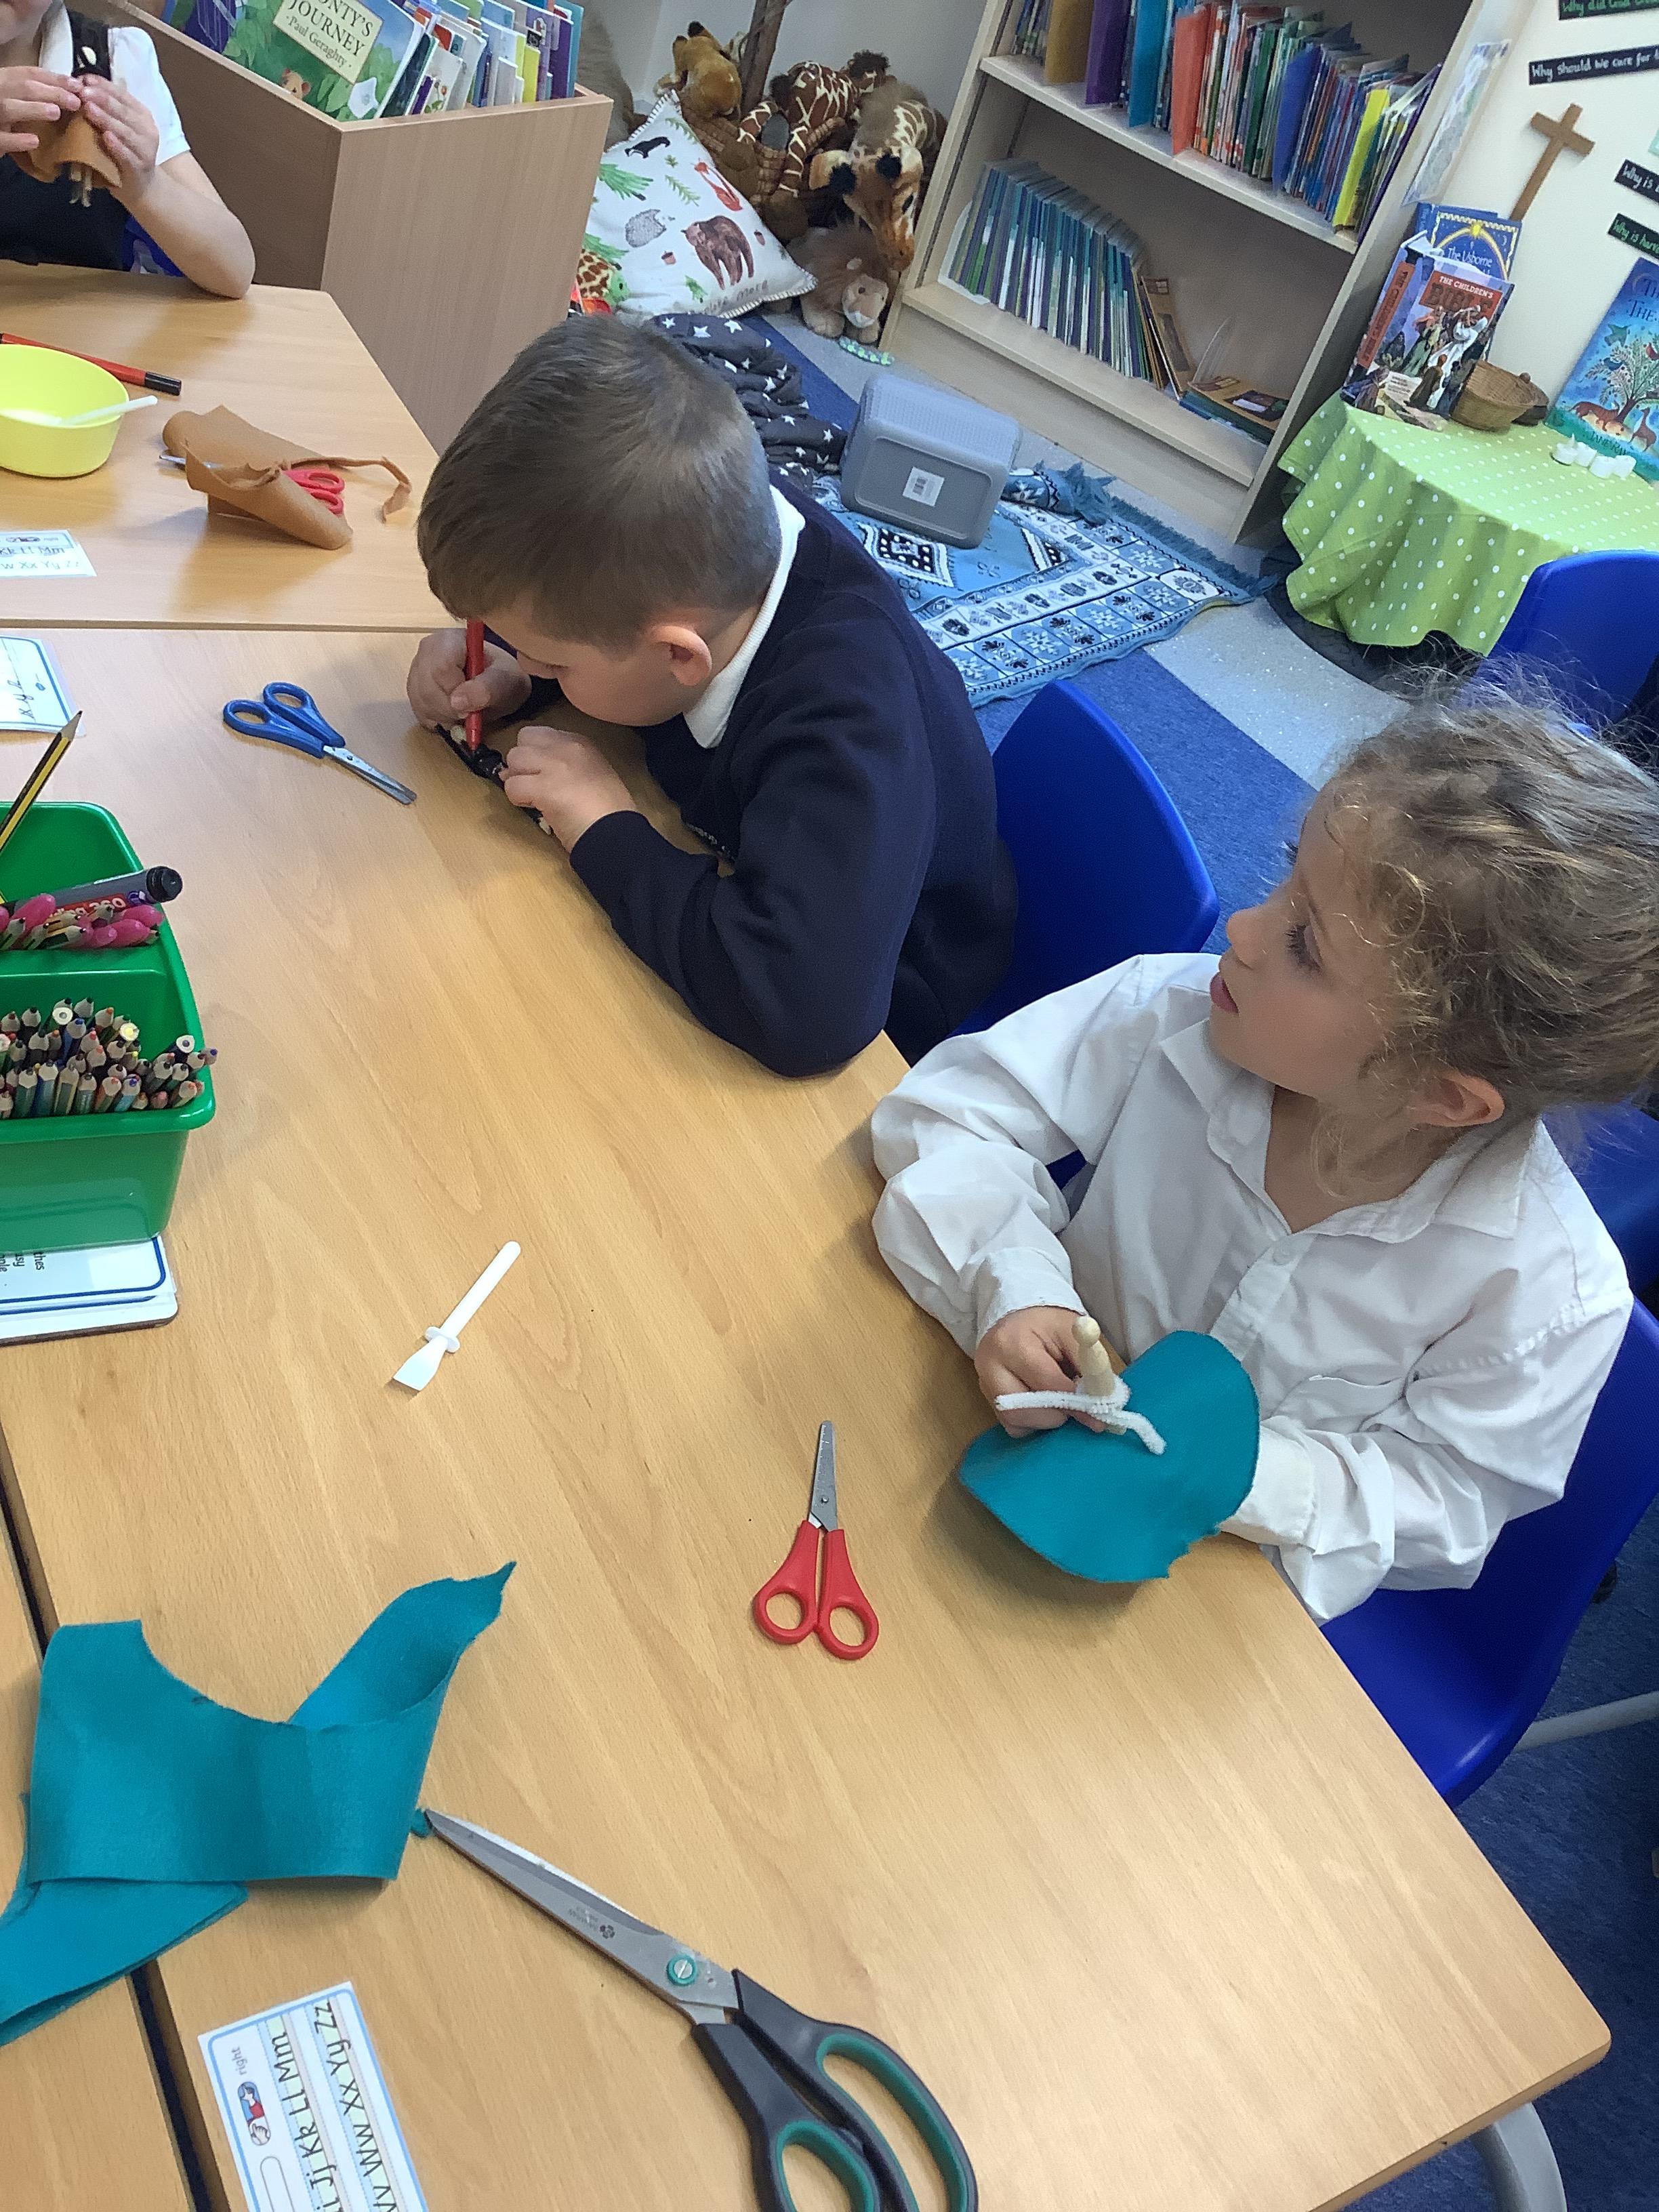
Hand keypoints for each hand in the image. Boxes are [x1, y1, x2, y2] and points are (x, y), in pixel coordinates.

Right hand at [0, 67, 78, 156]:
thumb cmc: (0, 111)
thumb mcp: (11, 93)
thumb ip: (31, 91)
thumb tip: (67, 89)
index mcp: (2, 79)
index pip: (29, 74)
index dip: (54, 77)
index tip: (77, 84)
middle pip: (23, 87)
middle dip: (51, 92)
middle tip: (75, 101)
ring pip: (10, 108)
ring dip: (33, 109)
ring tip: (55, 112)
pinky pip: (2, 139)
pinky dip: (17, 140)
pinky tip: (34, 141)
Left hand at [74, 77, 157, 195]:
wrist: (141, 186)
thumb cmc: (124, 152)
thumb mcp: (118, 126)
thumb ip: (106, 109)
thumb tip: (82, 85)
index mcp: (141, 114)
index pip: (122, 94)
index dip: (103, 85)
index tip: (84, 78)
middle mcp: (147, 129)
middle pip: (123, 111)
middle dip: (102, 99)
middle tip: (82, 91)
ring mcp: (145, 149)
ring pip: (125, 131)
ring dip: (106, 119)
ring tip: (88, 109)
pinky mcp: (140, 168)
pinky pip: (127, 155)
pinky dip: (117, 146)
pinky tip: (106, 138)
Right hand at [406, 628, 530, 731]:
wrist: (499, 684)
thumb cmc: (503, 677)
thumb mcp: (505, 681)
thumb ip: (486, 688)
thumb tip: (458, 702)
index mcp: (450, 639)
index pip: (441, 667)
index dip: (455, 691)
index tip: (471, 703)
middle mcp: (428, 650)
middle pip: (427, 687)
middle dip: (450, 709)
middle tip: (469, 713)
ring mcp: (417, 668)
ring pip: (420, 701)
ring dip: (444, 717)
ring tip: (464, 714)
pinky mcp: (414, 688)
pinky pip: (417, 710)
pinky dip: (436, 720)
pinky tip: (452, 715)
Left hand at [501, 726, 637, 848]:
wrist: (616, 831)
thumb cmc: (609, 811)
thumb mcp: (594, 774)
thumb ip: (567, 765)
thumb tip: (535, 770)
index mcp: (581, 743)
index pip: (541, 733)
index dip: (534, 752)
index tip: (540, 770)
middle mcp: (565, 747)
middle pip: (523, 740)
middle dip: (522, 762)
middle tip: (531, 783)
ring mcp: (554, 765)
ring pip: (514, 759)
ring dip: (517, 779)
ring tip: (532, 797)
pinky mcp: (543, 787)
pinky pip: (512, 786)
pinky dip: (517, 799)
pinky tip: (534, 808)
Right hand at [975, 1305, 1104, 1434]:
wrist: (1019, 1316)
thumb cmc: (1047, 1323)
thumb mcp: (1073, 1333)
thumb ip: (1089, 1368)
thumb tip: (1102, 1408)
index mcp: (1012, 1343)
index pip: (1047, 1384)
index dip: (1077, 1402)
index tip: (1098, 1413)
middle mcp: (990, 1365)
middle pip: (1022, 1410)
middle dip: (1056, 1415)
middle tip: (1076, 1407)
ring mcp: (984, 1383)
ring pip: (1015, 1422)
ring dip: (1044, 1420)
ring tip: (1059, 1402)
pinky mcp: (986, 1396)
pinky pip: (1010, 1424)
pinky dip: (1031, 1422)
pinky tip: (1043, 1404)